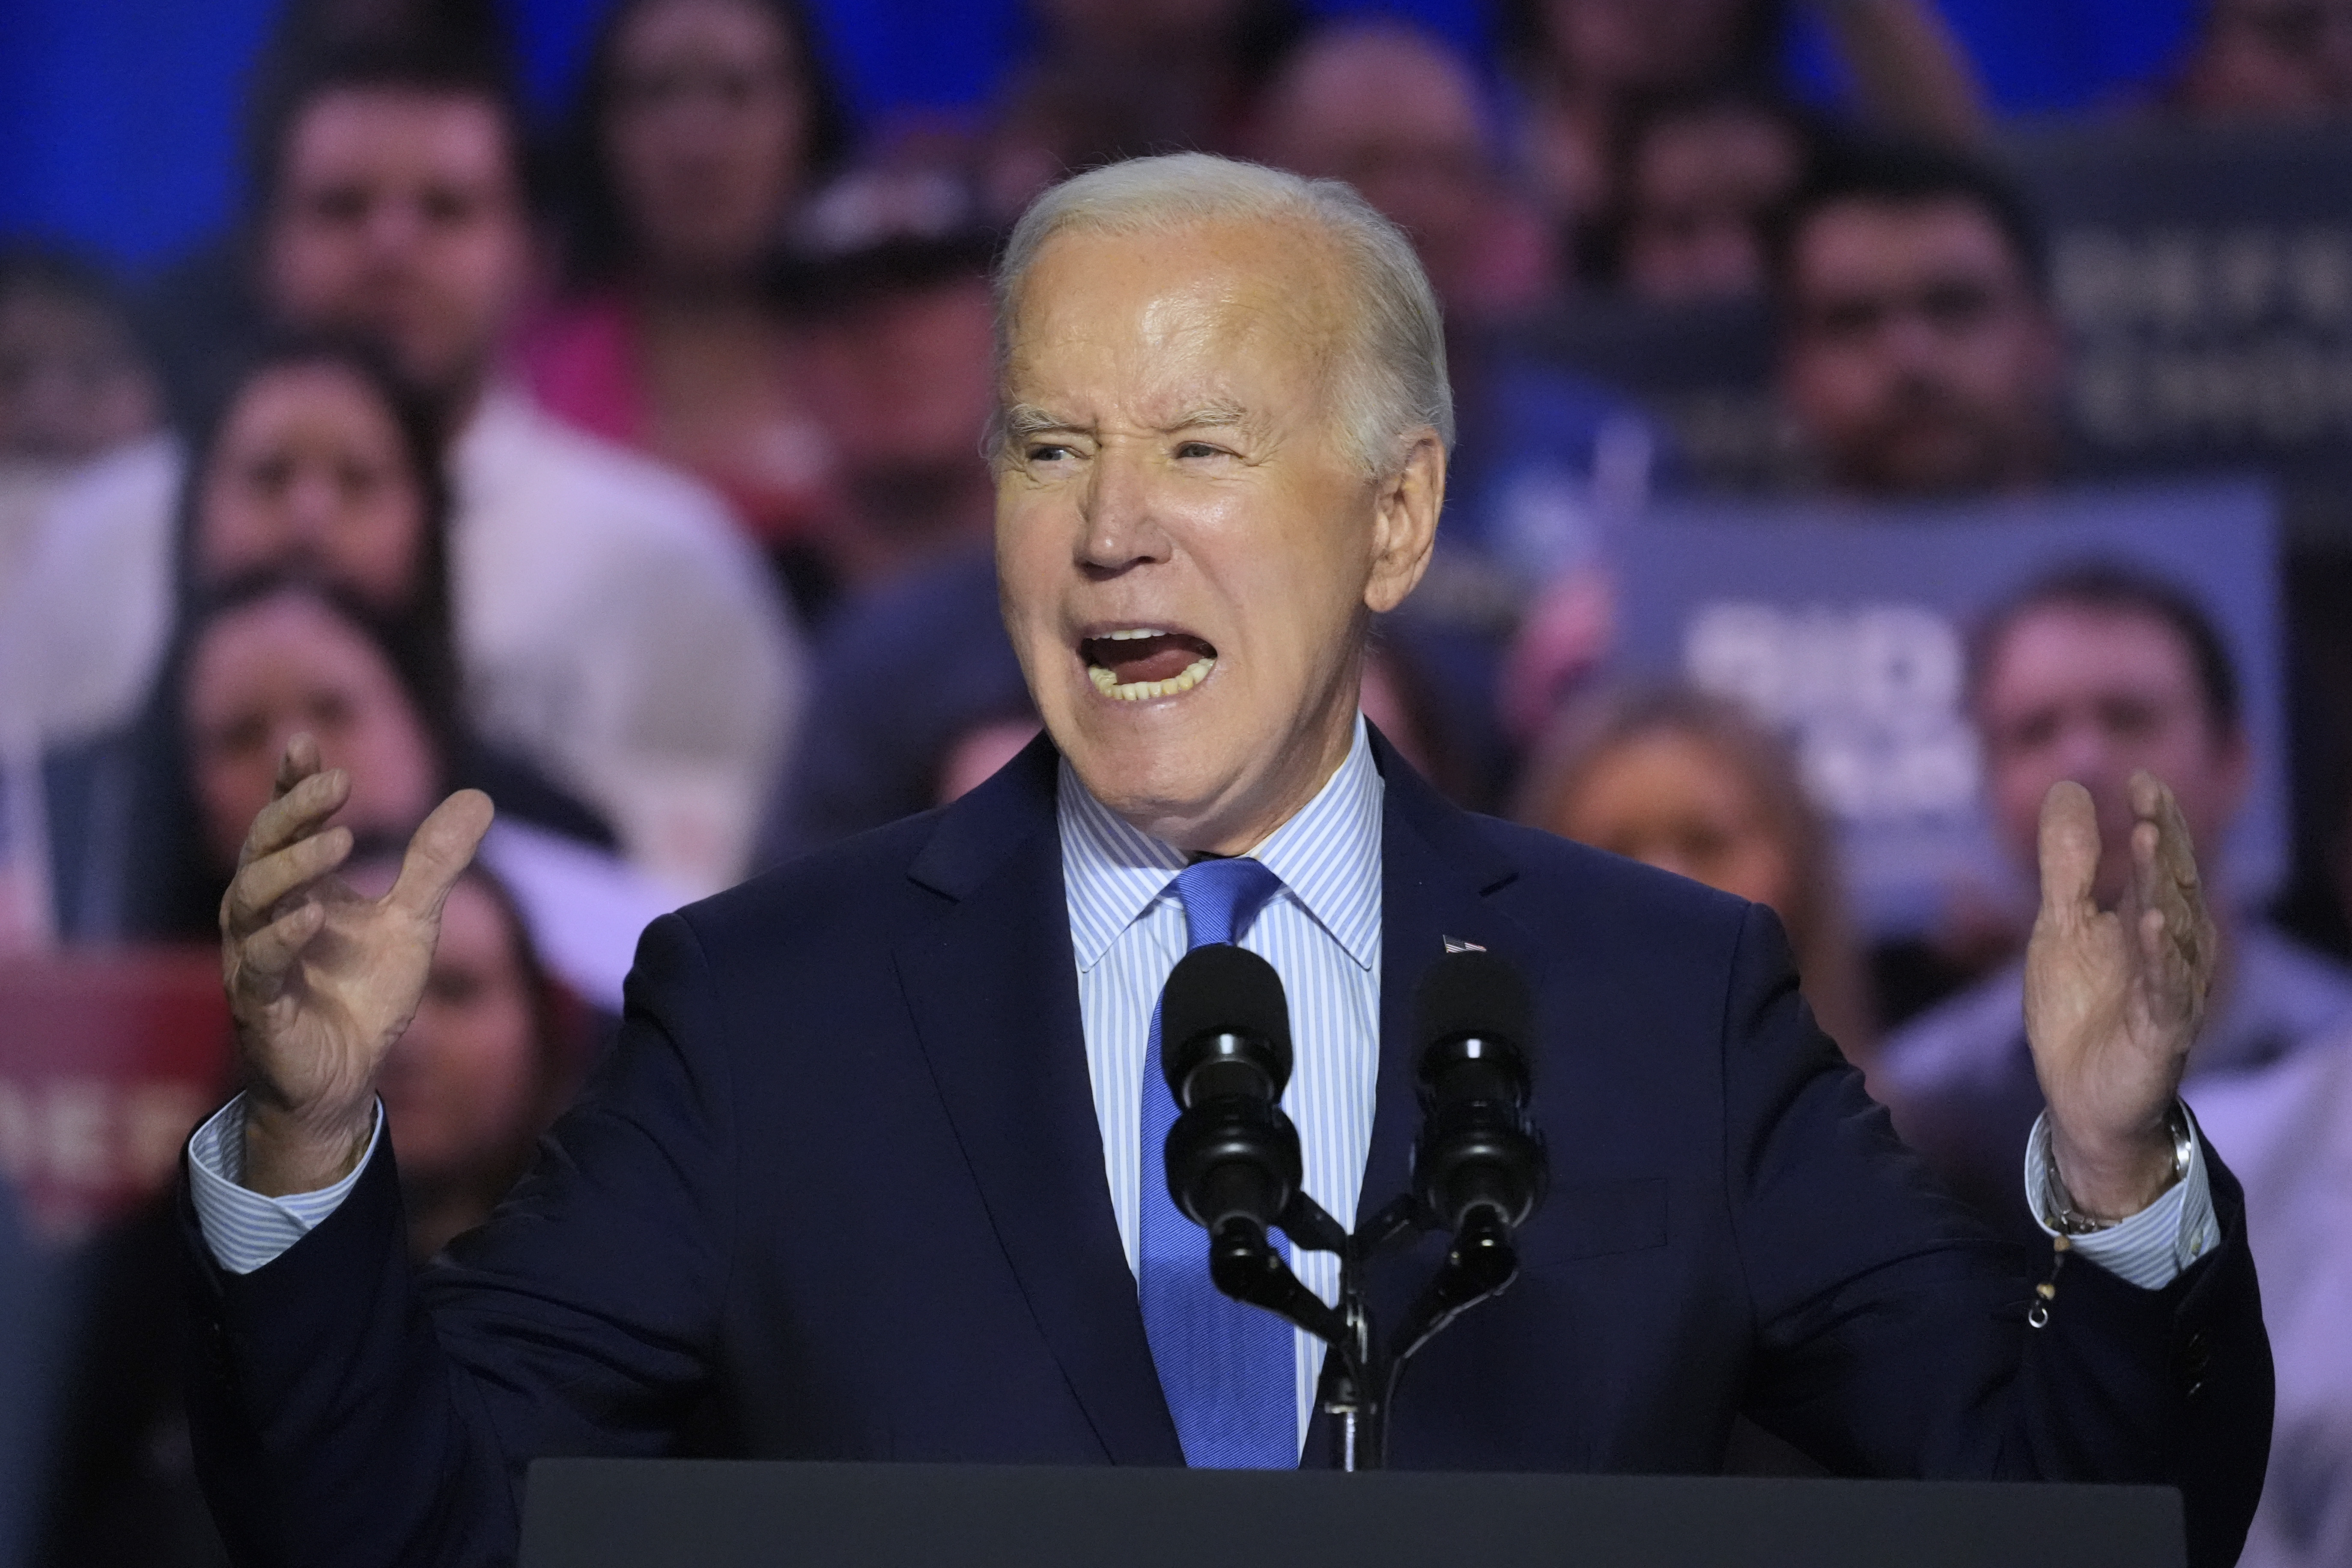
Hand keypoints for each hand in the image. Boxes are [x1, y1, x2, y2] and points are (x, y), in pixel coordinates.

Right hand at [220, 734, 492, 1195]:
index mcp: (297, 891)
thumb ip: (435, 862)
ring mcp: (254, 960)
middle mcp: (264, 918)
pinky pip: (259, 966)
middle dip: (293, 811)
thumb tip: (479, 795)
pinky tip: (313, 916)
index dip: (292, 785)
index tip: (307, 743)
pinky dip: (282, 938)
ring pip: (247, 900)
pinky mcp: (259, 1007)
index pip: (285, 825)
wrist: (346, 1078)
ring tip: (338, 839)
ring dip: (291, 865)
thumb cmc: (364, 996)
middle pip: (260, 850)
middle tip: (338, 781)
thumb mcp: (412, 921)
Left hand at [2023, 772, 2214, 1220]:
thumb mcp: (2061, 923)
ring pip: (2174, 928)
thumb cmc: (2079, 1009)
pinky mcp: (2162, 1030)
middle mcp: (2170, 948)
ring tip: (2149, 839)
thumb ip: (2067, 862)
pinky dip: (2162, 955)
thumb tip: (2069, 787)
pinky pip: (2166, 988)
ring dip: (2162, 884)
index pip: (2157, 859)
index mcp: (2148, 918)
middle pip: (2171, 884)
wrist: (2080, 1098)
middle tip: (2149, 798)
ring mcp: (2170, 988)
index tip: (2139, 778)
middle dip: (2163, 840)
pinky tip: (2155, 922)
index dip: (2154, 818)